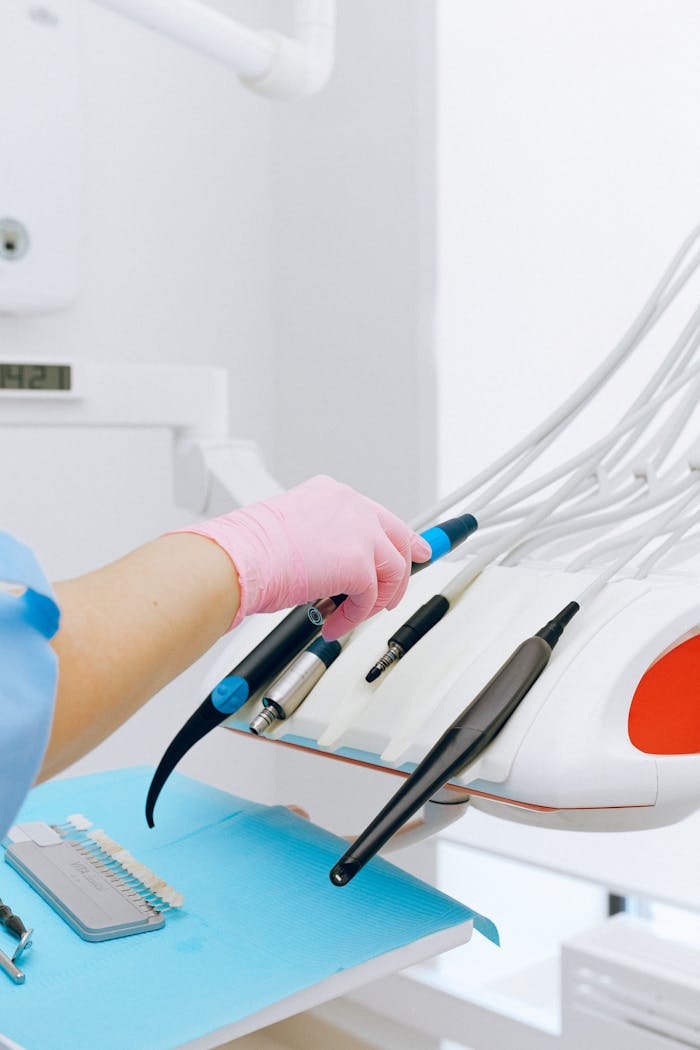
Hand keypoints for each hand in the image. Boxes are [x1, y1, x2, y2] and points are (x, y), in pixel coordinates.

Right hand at [179, 474, 430, 638]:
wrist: (237, 559)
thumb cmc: (248, 550)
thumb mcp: (291, 531)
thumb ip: (322, 541)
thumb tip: (331, 568)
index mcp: (332, 494)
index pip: (378, 515)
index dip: (398, 539)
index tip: (414, 551)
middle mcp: (351, 505)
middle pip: (398, 538)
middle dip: (403, 570)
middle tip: (394, 595)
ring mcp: (359, 532)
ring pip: (392, 570)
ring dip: (373, 602)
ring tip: (350, 617)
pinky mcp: (359, 563)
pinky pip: (371, 597)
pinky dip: (354, 617)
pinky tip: (333, 624)